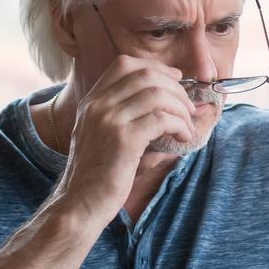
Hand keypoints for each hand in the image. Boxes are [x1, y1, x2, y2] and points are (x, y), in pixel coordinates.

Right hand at [54, 55, 196, 224]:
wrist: (80, 204)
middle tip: (188, 106)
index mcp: (91, 101)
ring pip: (157, 94)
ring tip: (187, 124)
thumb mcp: (100, 135)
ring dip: (180, 107)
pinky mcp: (124, 139)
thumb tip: (164, 103)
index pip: (124, 64)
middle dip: (175, 87)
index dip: (156, 67)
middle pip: (145, 75)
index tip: (175, 79)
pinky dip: (179, 125)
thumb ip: (121, 115)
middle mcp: (97, 105)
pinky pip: (161, 119)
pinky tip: (182, 137)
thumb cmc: (97, 175)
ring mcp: (109, 120)